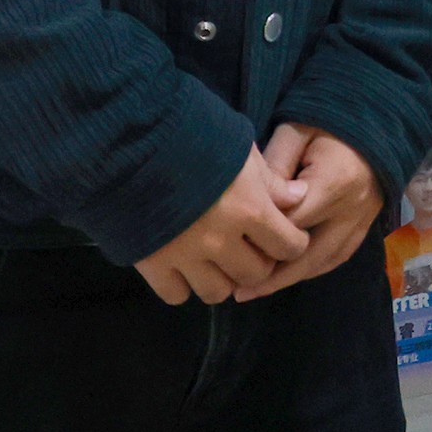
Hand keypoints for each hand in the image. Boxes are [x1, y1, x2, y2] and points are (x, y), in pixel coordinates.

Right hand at [130, 146, 316, 305]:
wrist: (132, 142)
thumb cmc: (194, 137)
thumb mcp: (241, 150)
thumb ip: (271, 181)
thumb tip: (298, 199)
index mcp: (250, 210)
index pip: (290, 247)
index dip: (291, 243)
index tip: (285, 237)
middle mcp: (222, 240)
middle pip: (254, 274)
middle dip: (256, 263)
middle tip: (247, 249)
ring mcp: (186, 256)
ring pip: (217, 292)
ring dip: (220, 280)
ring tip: (213, 262)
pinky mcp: (153, 264)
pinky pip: (176, 295)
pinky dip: (182, 286)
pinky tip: (181, 267)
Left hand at [245, 124, 383, 295]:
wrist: (379, 117)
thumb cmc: (330, 120)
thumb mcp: (295, 132)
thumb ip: (274, 168)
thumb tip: (255, 205)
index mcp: (334, 183)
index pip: (292, 223)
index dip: (262, 240)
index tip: (232, 253)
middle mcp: (352, 208)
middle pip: (309, 255)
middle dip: (274, 277)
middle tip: (239, 292)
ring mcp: (364, 219)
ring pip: (326, 262)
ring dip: (292, 279)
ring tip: (259, 290)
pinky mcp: (368, 222)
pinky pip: (340, 255)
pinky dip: (314, 269)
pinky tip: (291, 276)